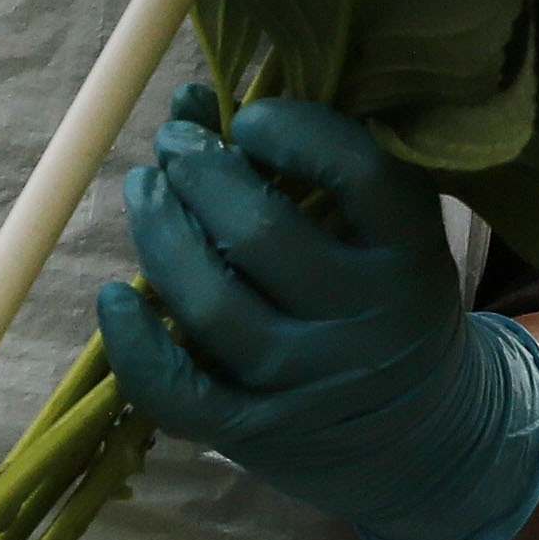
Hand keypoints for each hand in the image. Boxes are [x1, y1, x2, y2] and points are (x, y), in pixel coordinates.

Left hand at [94, 95, 538, 539]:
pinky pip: (180, 393)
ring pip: (213, 305)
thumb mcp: (384, 234)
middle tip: (172, 146)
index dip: (292, 130)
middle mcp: (365, 319)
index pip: (358, 173)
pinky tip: (114, 298)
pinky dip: (134, 344)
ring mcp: (308, 382)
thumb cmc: (387, 302)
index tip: (248, 119)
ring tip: (144, 190)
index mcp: (407, 253)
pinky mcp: (258, 433)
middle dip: (198, 172)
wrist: (424, 437)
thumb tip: (189, 102)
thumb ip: (308, 166)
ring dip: (159, 235)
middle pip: (260, 234)